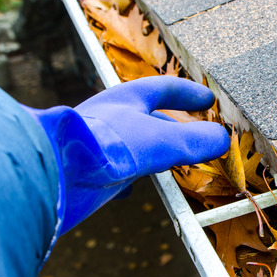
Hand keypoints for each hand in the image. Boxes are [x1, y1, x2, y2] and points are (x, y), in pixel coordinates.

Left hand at [25, 76, 228, 233]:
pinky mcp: (87, 170)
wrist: (53, 172)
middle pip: (149, 116)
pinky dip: (128, 177)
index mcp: (127, 99)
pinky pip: (113, 169)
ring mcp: (98, 143)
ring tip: (170, 163)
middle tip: (195, 135)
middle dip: (173, 126)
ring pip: (132, 144)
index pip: (163, 88)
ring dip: (153, 152)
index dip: (188, 93)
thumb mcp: (160, 141)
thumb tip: (223, 139)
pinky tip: (130, 189)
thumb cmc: (104, 145)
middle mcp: (111, 117)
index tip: (208, 99)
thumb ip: (193, 141)